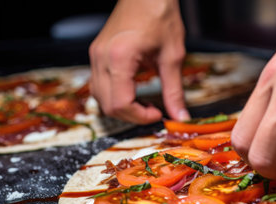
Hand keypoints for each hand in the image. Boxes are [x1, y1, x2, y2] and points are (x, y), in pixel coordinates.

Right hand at [89, 0, 189, 123]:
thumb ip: (174, 90)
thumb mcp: (173, 56)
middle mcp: (101, 58)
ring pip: (99, 98)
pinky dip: (114, 95)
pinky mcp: (97, 55)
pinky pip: (99, 85)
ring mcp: (96, 56)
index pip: (121, 103)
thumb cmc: (160, 15)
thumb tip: (180, 115)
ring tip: (144, 103)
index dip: (140, 116)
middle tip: (153, 111)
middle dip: (131, 115)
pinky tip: (133, 92)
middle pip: (107, 105)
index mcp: (120, 57)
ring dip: (121, 108)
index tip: (158, 114)